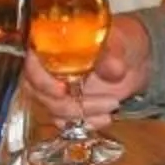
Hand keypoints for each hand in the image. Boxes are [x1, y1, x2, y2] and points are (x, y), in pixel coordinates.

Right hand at [27, 14, 145, 121]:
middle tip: (102, 101)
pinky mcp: (68, 105)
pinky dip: (85, 124)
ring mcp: (56, 87)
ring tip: (112, 105)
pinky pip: (66, 121)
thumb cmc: (121, 40)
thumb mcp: (121, 41)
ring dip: (82, 114)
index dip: (40, 79)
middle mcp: (48, 66)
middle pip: (38, 91)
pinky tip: (105, 118)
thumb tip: (114, 68)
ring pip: (53, 109)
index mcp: (52, 43)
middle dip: (67, 103)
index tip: (61, 90)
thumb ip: (114, 53)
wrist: (134, 58)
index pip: (30, 62)